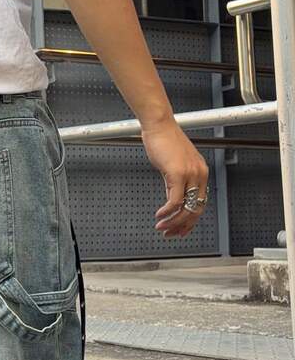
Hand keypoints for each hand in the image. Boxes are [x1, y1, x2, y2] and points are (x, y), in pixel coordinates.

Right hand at [140, 118, 208, 238]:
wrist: (160, 126)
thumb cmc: (165, 141)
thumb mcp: (173, 166)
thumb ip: (175, 184)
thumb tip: (171, 202)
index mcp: (201, 172)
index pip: (200, 204)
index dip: (190, 221)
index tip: (180, 230)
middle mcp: (199, 174)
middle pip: (195, 210)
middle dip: (181, 226)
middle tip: (169, 233)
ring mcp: (190, 174)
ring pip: (185, 209)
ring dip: (172, 222)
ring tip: (162, 227)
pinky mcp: (178, 174)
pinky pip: (174, 201)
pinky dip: (166, 212)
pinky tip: (159, 215)